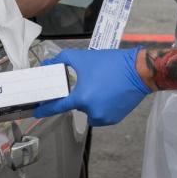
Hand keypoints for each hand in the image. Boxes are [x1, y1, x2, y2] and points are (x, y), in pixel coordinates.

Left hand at [33, 48, 151, 126]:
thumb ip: (62, 60)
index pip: (58, 106)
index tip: (37, 111)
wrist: (139, 71)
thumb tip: (48, 64)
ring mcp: (104, 117)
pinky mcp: (114, 119)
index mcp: (82, 97)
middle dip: (80, 96)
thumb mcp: (83, 58)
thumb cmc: (111, 63)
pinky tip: (109, 95)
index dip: (46, 109)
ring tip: (102, 87)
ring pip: (89, 112)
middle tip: (90, 82)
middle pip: (77, 106)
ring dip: (91, 103)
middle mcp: (91, 111)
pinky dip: (101, 107)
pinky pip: (100, 115)